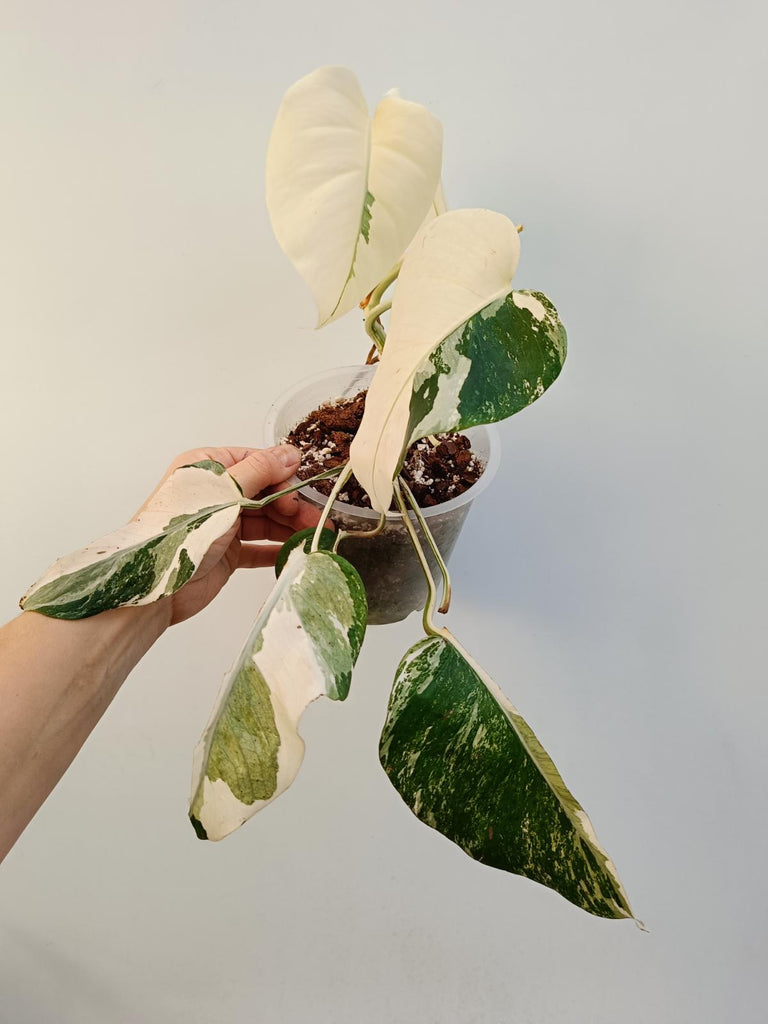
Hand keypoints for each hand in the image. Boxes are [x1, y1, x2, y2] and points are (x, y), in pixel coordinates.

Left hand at [140, 445, 322, 625]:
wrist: (157, 586)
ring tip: (316, 535)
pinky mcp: (228, 553)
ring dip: (291, 527)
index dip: (281, 475)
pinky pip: (259, 546)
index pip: (255, 462)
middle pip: (265, 492)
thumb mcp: (223, 492)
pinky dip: (278, 548)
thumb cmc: (182, 530)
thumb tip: (290, 453)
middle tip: (317, 518)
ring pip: (266, 519)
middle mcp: (216, 493)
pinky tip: (298, 551)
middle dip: (292, 505)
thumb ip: (259, 471)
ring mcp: (223, 523)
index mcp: (207, 468)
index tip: (301, 490)